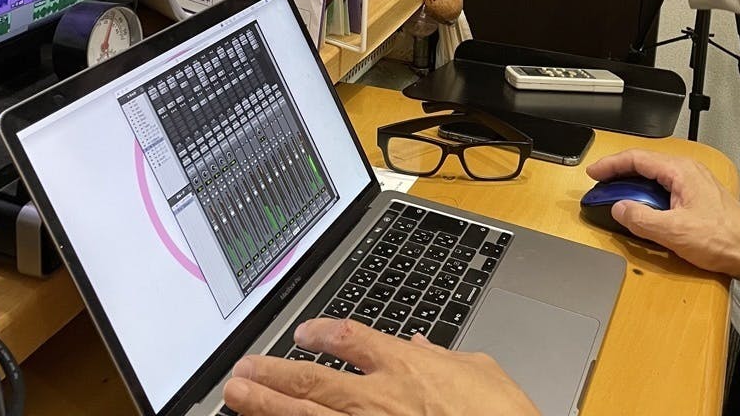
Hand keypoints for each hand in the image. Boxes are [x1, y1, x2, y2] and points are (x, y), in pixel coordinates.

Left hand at [223, 318, 538, 415]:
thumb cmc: (501, 414)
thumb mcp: (481, 371)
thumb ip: (446, 356)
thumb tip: (424, 345)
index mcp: (405, 366)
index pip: (349, 339)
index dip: (320, 333)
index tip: (302, 332)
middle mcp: (378, 397)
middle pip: (312, 379)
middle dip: (272, 373)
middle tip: (242, 370)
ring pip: (305, 413)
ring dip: (267, 404)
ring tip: (238, 395)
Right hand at [584, 149, 739, 275]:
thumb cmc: (723, 240)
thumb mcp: (673, 232)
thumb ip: (641, 218)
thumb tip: (619, 208)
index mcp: (680, 171)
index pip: (637, 158)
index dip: (611, 165)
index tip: (593, 173)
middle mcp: (688, 171)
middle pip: (645, 164)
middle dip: (619, 173)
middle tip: (600, 185)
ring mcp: (694, 183)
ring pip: (655, 176)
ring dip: (633, 185)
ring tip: (616, 196)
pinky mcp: (698, 197)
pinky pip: (665, 188)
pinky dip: (647, 194)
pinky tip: (643, 209)